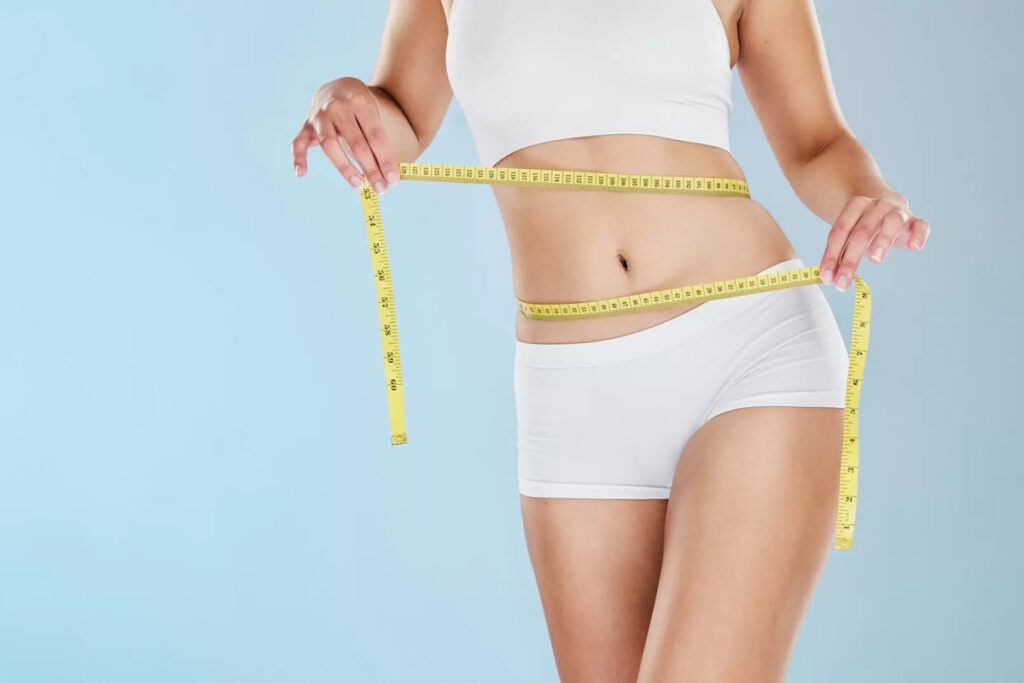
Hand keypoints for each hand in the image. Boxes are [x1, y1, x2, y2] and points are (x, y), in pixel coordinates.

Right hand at [291, 77, 399, 193]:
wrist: (338, 86)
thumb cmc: (361, 107)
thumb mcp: (374, 113)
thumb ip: (378, 139)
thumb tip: (389, 173)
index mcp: (360, 102)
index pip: (376, 136)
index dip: (385, 160)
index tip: (393, 179)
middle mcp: (338, 107)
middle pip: (356, 144)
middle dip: (370, 169)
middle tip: (381, 188)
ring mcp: (319, 116)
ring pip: (330, 146)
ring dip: (346, 169)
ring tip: (359, 185)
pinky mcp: (306, 125)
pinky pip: (298, 143)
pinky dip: (298, 158)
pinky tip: (301, 173)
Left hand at [819, 194, 929, 290]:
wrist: (887, 206)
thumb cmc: (864, 227)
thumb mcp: (849, 236)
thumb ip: (840, 255)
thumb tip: (830, 279)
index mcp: (855, 206)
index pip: (840, 231)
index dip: (831, 255)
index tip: (826, 277)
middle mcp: (877, 206)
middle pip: (862, 232)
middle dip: (850, 260)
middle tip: (843, 283)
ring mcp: (897, 212)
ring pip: (892, 222)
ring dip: (883, 240)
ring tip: (875, 260)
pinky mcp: (915, 221)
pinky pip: (921, 226)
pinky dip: (919, 235)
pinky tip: (914, 247)